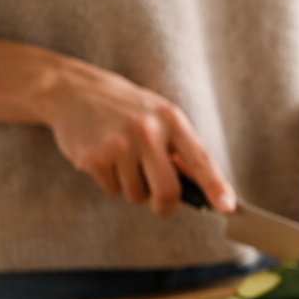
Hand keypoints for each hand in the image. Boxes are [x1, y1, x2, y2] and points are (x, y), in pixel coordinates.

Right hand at [41, 60, 235, 214]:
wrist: (70, 90)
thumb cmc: (124, 108)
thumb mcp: (158, 116)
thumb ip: (179, 148)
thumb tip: (201, 187)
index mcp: (170, 120)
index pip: (201, 160)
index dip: (216, 187)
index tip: (227, 208)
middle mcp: (147, 131)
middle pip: (168, 190)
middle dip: (166, 205)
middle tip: (161, 203)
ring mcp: (119, 145)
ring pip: (137, 195)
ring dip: (134, 188)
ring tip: (123, 161)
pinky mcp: (94, 158)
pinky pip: (113, 190)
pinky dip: (112, 182)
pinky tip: (104, 157)